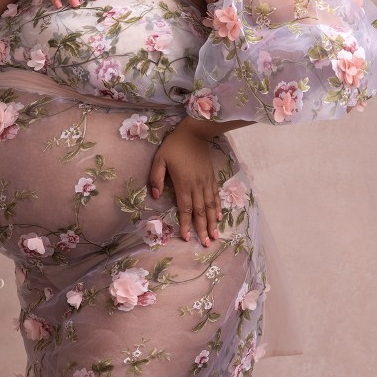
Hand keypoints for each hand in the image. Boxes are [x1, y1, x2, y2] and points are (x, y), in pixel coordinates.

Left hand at [148, 117, 221, 246]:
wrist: (195, 133)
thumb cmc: (175, 146)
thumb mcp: (159, 159)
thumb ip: (156, 178)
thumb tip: (156, 196)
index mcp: (183, 184)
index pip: (184, 209)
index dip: (185, 224)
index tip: (187, 238)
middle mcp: (197, 186)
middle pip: (200, 211)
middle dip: (202, 229)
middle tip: (206, 244)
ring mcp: (206, 182)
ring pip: (211, 206)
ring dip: (213, 222)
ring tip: (215, 236)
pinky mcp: (211, 177)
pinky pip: (216, 196)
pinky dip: (218, 208)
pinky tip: (220, 217)